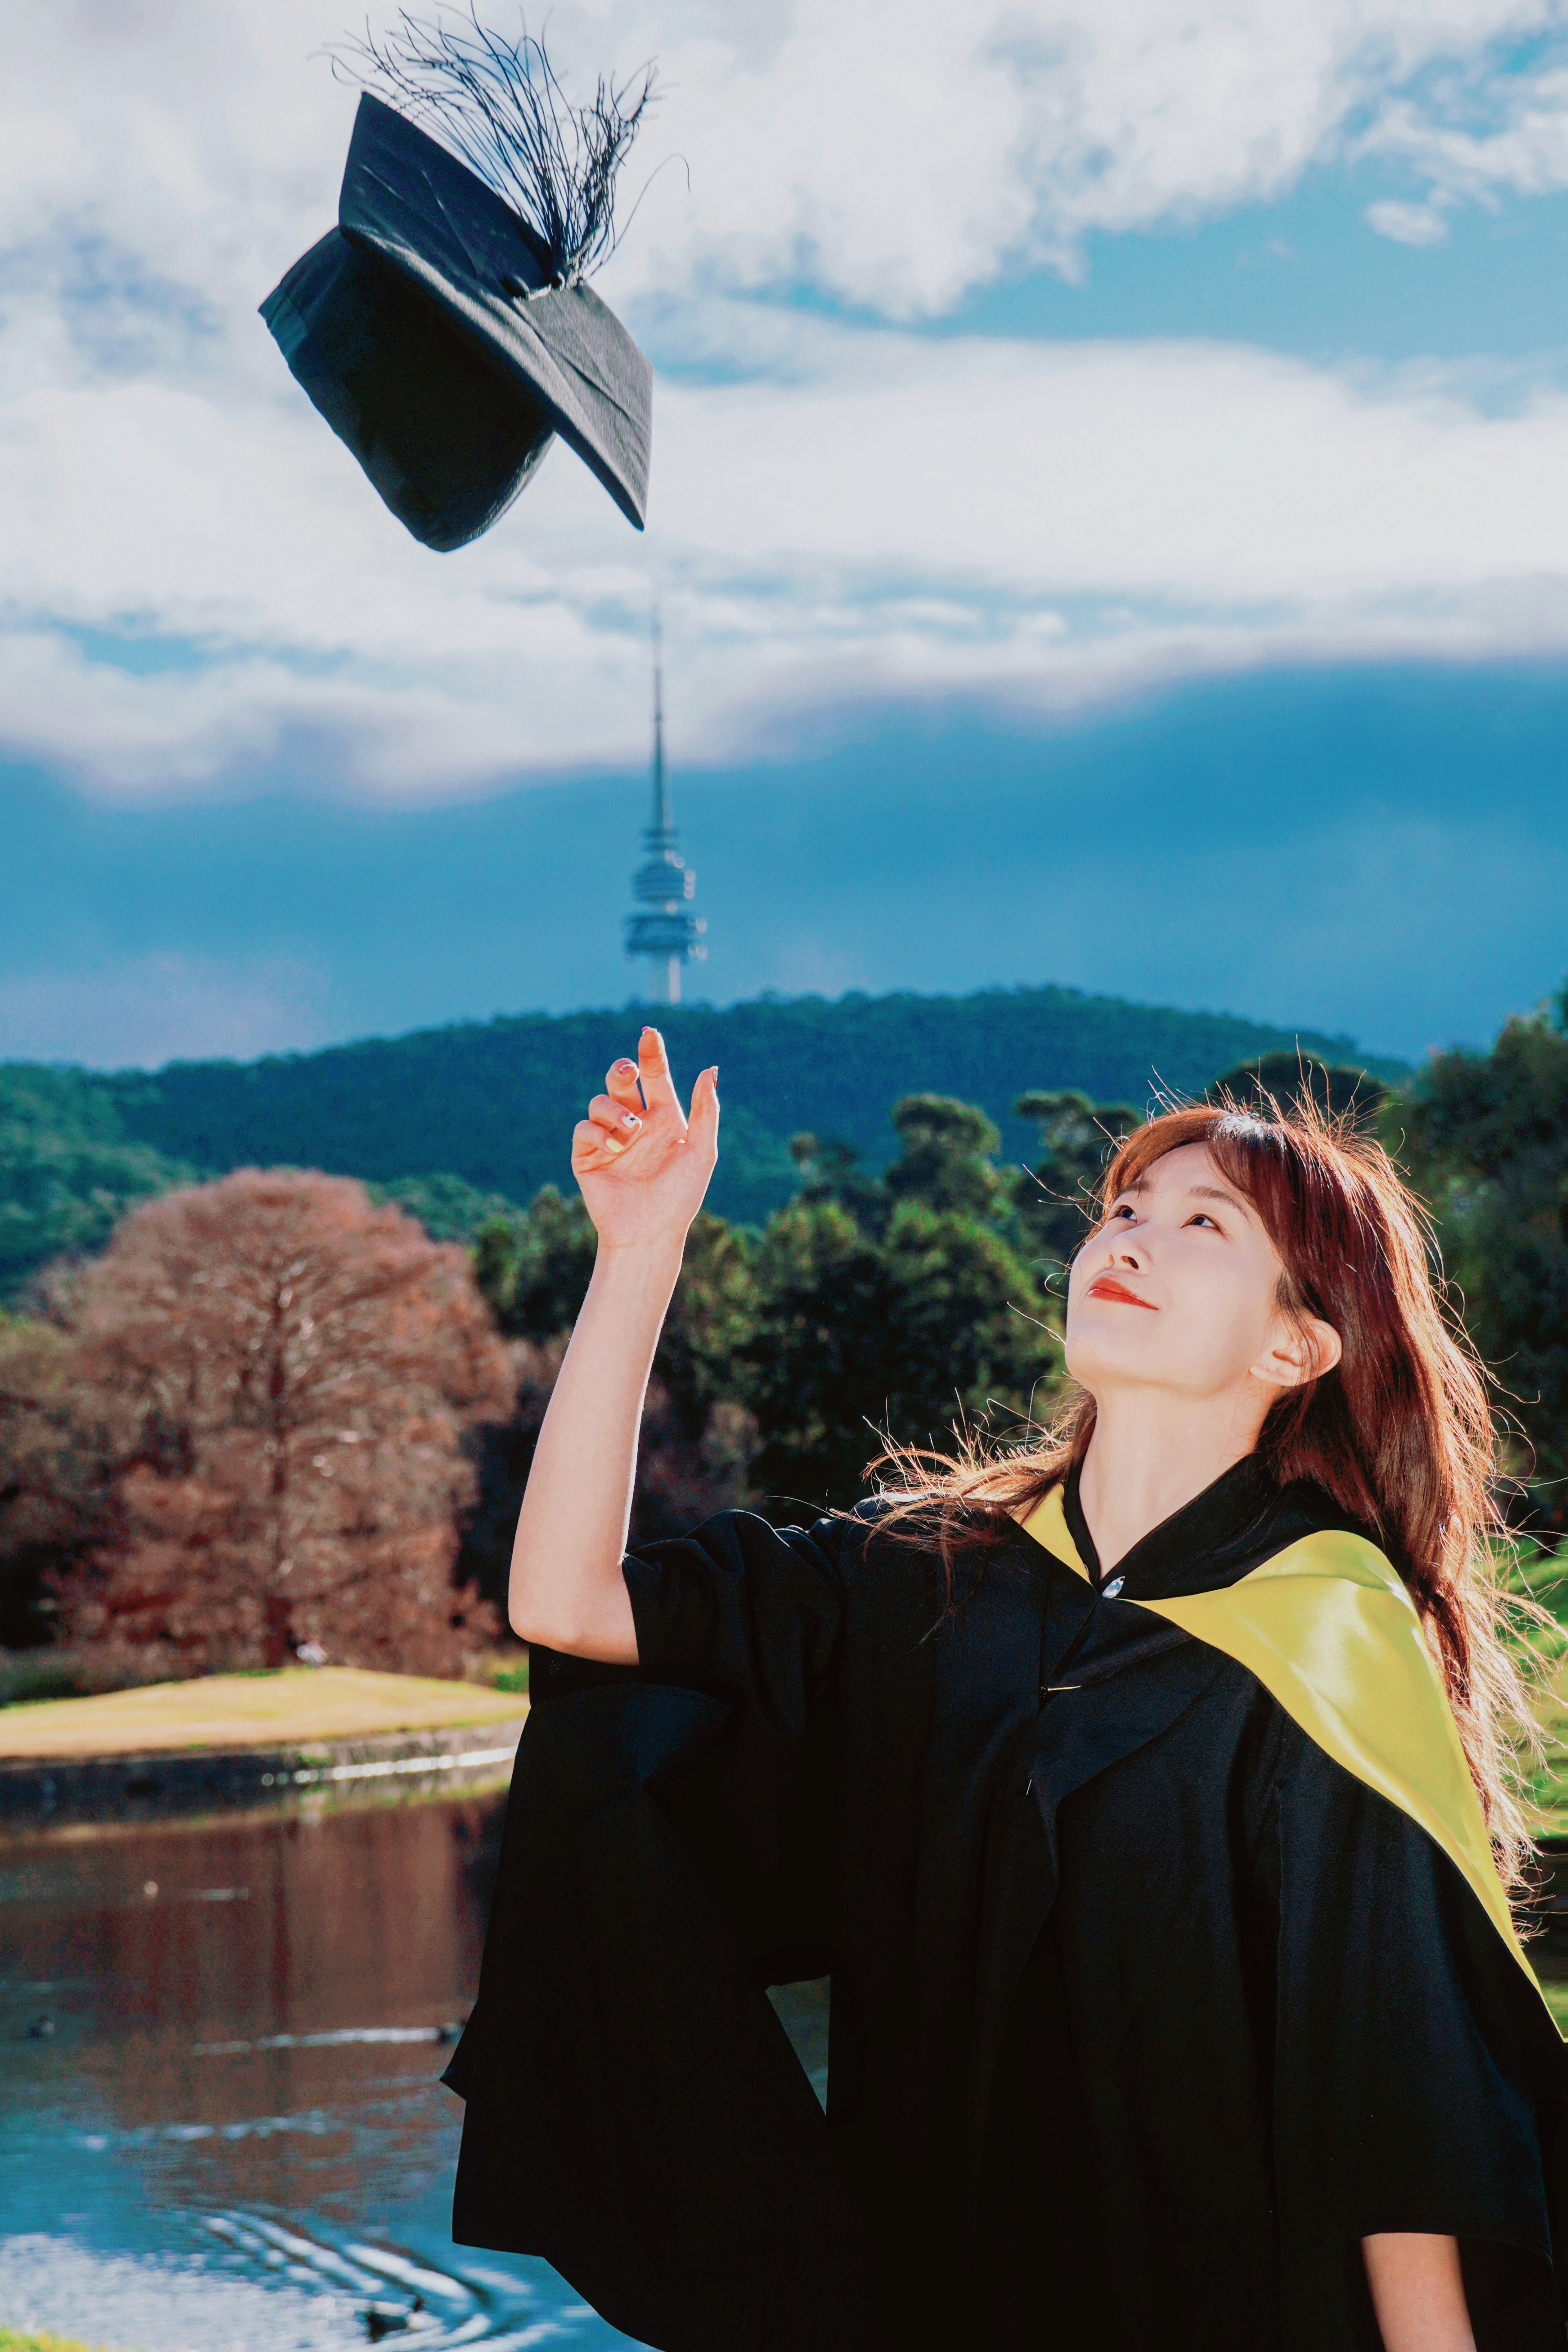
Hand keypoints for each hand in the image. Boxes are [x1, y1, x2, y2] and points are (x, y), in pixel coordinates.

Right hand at [571, 1028, 718, 1252]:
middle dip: (620, 1069)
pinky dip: (597, 1133)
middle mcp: (635, 1124)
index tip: (649, 1033)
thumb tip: (710, 1069)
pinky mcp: (587, 1156)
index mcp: (662, 1119)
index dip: (651, 1053)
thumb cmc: (680, 1197)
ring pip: (600, 1101)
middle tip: (627, 1071)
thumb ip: (705, 1110)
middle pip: (620, 1081)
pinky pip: (584, 1129)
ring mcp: (609, 1139)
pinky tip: (613, 1148)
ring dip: (614, 1110)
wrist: (650, 1233)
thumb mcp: (701, 1152)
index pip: (655, 1077)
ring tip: (629, 1134)